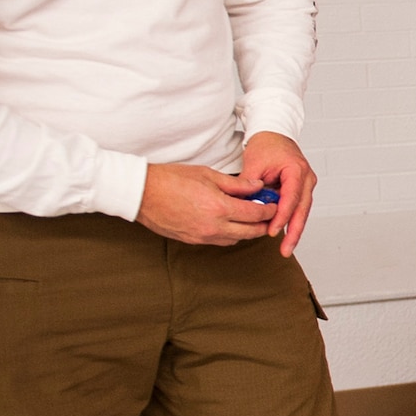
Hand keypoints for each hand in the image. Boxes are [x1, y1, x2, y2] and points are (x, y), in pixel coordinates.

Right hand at [137, 162, 274, 246]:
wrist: (141, 193)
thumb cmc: (170, 179)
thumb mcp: (208, 175)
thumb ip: (236, 184)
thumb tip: (257, 186)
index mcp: (219, 207)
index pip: (256, 214)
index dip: (270, 209)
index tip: (274, 204)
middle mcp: (213, 226)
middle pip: (251, 232)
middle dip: (264, 224)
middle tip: (269, 214)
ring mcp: (203, 236)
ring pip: (236, 239)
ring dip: (247, 231)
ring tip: (250, 218)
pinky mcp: (193, 241)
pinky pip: (220, 241)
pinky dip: (230, 234)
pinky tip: (230, 223)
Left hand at [240, 131, 317, 256]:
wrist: (274, 133)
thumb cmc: (266, 144)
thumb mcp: (254, 163)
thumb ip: (249, 186)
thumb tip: (244, 206)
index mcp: (296, 170)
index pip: (291, 198)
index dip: (282, 216)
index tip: (272, 230)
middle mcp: (306, 179)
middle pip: (302, 210)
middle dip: (294, 232)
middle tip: (286, 249)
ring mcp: (306, 184)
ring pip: (302, 212)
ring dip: (294, 230)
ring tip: (286, 248)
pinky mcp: (301, 189)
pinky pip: (298, 208)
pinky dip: (291, 221)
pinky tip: (285, 235)